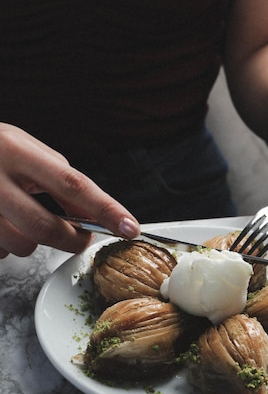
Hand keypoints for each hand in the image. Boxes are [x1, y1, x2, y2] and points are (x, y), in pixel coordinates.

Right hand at [0, 124, 139, 257]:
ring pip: (20, 245)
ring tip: (24, 219)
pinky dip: (7, 244)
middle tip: (82, 238)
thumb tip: (91, 214)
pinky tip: (1, 222)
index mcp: (15, 151)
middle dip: (72, 240)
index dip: (105, 208)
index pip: (72, 184)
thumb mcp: (25, 149)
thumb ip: (59, 177)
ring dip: (33, 241)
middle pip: (45, 227)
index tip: (129, 227)